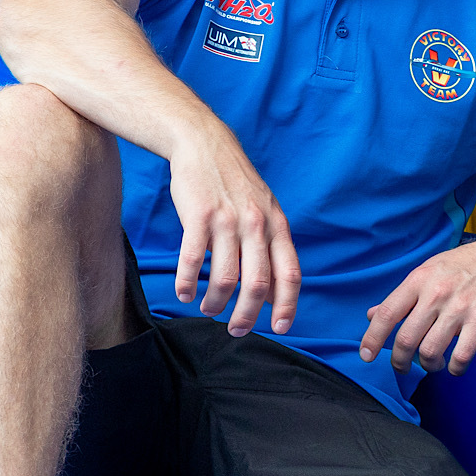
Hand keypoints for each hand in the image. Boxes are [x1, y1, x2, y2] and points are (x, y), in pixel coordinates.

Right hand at [167, 121, 300, 336]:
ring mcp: (228, 220)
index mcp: (277, 225)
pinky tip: (185, 293)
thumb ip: (270, 250)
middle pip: (258, 283)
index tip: (281, 329)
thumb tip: (273, 296)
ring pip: (225, 277)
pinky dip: (188, 283)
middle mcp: (257, 224)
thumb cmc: (235, 185)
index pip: (290, 273)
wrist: (205, 145)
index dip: (288, 305)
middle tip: (236, 330)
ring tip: (208, 308)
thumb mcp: (264, 212)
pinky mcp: (199, 216)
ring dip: (215, 302)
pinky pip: (193, 260)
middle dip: (247, 315)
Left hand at [359, 227, 475, 375]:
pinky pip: (462, 356)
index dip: (372, 338)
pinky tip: (455, 366)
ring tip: (433, 363)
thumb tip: (372, 314)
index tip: (366, 355)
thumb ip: (403, 296)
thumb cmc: (468, 264)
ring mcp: (460, 308)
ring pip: (430, 352)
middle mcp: (437, 293)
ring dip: (428, 365)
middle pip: (406, 339)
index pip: (387, 313)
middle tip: (402, 366)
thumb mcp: (430, 270)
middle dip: (399, 361)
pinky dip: (455, 369)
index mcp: (420, 279)